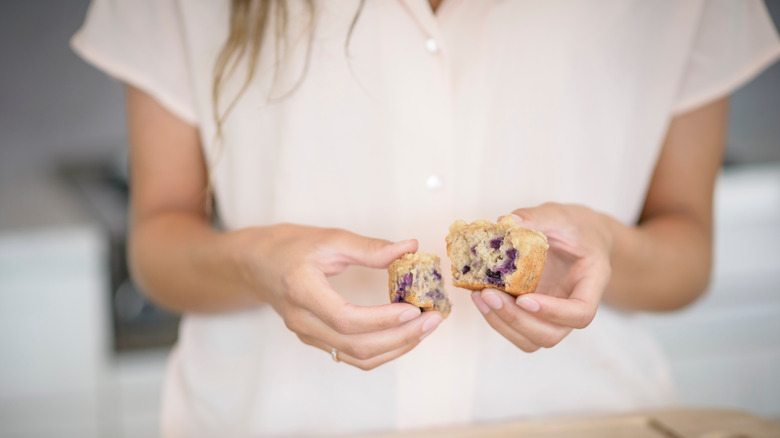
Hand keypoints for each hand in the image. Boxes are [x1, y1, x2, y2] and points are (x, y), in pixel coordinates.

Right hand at [237, 224, 442, 369]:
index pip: (345, 318)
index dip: (382, 319)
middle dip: (401, 337)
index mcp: (301, 290)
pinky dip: (383, 349)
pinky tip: (405, 334)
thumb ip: (369, 248)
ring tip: (426, 328)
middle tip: (433, 319)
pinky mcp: (316, 340)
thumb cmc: (290, 246)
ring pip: (357, 357)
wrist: (256, 264)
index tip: (413, 309)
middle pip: (355, 345)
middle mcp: (302, 320)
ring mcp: (308, 335)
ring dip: (397, 347)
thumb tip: (410, 247)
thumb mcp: (329, 238)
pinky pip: (352, 356)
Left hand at [471, 203, 612, 351]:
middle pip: (552, 334)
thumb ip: (535, 217)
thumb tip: (505, 222)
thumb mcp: (559, 215)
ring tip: (479, 295)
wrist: (579, 235)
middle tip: (488, 294)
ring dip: (502, 323)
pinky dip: (496, 318)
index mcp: (591, 282)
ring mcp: (554, 315)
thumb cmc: (573, 226)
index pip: (581, 313)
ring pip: (532, 340)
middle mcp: (574, 306)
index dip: (553, 312)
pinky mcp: (534, 314)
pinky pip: (517, 330)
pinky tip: (480, 295)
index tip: (524, 298)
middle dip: (517, 319)